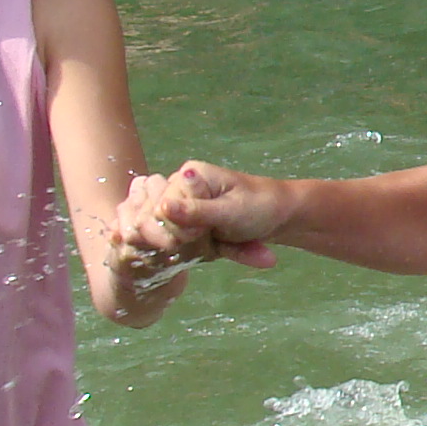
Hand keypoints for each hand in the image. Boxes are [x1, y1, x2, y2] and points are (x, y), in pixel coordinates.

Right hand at [110, 167, 277, 272]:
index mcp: (190, 175)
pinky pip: (162, 236)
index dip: (177, 229)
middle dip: (172, 238)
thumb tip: (162, 208)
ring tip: (199, 244)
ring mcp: (177, 202)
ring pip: (151, 229)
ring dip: (173, 244)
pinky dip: (175, 248)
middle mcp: (177, 185)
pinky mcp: (180, 218)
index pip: (159, 208)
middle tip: (202, 239)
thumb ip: (197, 212)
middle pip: (149, 218)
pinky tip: (188, 250)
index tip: (202, 234)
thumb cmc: (259, 209)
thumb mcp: (231, 213)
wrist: (277, 215)